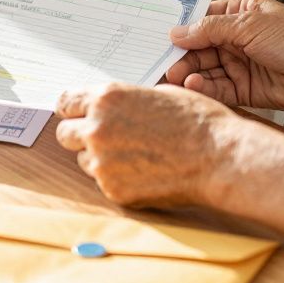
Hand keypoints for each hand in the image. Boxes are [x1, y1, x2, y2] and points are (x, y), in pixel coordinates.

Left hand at [55, 83, 242, 207]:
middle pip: (65, 134)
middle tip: (104, 137)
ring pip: (83, 160)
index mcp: (107, 99)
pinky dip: (118, 178)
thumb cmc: (198, 122)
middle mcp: (97, 129)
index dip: (73, 108)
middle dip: (80, 135)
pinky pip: (104, 182)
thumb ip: (127, 99)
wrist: (218, 158)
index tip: (76, 113)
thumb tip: (115, 105)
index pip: (66, 101)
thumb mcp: (159, 93)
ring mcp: (102, 163)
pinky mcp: (113, 190)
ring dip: (99, 158)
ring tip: (135, 155)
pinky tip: (145, 172)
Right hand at [165, 0, 283, 113]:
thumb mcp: (249, 24)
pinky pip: (217, 88)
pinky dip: (202, 87)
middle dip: (181, 54)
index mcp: (240, 13)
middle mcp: (237, 38)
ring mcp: (240, 64)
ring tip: (175, 76)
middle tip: (162, 63)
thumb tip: (176, 33)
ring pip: (204, 68)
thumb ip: (210, 29)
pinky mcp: (244, 89)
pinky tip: (192, 84)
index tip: (157, 35)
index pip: (202, 18)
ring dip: (188, 72)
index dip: (181, 26)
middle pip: (199, 46)